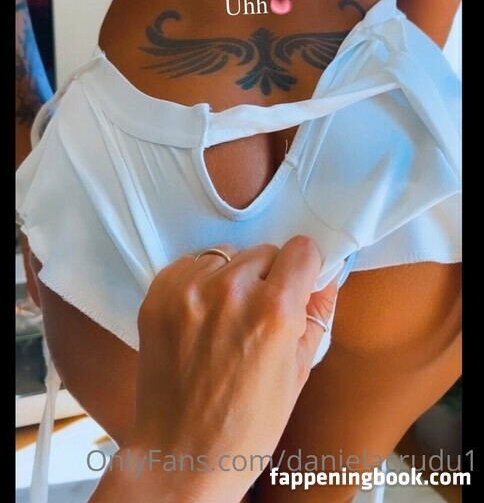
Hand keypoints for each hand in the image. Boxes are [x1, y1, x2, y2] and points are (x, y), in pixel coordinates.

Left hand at [91, 236, 336, 502]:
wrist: (182, 454)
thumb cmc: (246, 426)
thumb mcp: (298, 373)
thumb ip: (316, 315)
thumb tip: (327, 276)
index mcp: (274, 310)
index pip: (301, 250)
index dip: (303, 270)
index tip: (297, 285)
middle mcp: (231, 291)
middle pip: (264, 252)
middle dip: (268, 278)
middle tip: (258, 318)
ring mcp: (190, 290)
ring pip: (227, 256)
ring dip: (231, 278)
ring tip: (225, 322)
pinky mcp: (159, 294)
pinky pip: (190, 265)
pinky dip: (198, 284)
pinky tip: (200, 320)